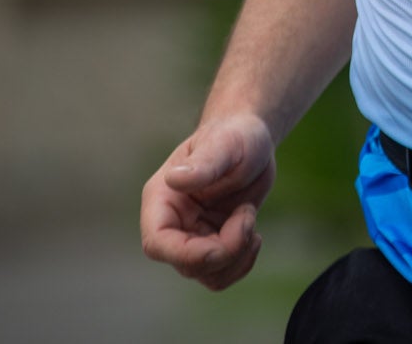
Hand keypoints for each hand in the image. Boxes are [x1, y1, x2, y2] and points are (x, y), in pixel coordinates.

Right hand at [140, 113, 274, 289]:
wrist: (251, 140)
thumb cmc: (233, 136)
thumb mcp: (224, 145)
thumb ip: (203, 164)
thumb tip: (175, 180)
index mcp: (162, 201)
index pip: (157, 244)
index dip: (186, 255)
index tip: (219, 245)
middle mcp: (173, 224)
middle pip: (187, 265)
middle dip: (225, 250)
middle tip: (248, 215)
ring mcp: (193, 236)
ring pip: (207, 274)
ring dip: (236, 258)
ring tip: (249, 218)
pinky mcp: (215, 242)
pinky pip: (223, 272)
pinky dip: (242, 262)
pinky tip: (254, 235)